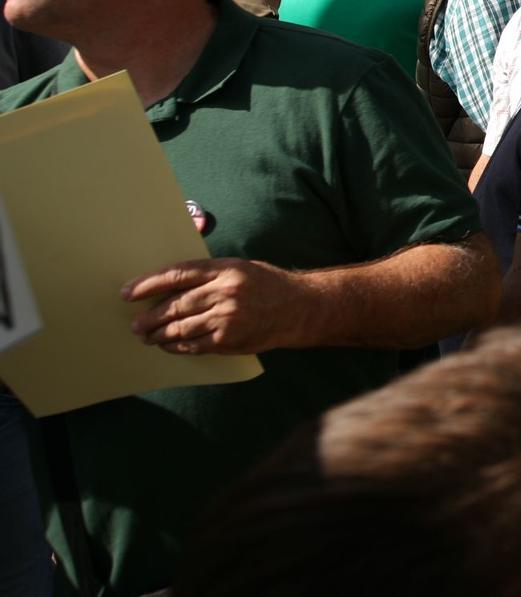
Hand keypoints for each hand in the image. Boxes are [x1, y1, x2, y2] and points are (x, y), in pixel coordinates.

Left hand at [124, 257, 302, 355]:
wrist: (298, 308)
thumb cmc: (266, 284)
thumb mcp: (239, 267)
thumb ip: (208, 275)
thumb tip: (167, 285)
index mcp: (225, 269)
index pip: (177, 274)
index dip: (148, 284)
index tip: (128, 292)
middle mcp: (225, 292)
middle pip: (175, 306)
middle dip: (150, 317)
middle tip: (136, 324)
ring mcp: (227, 318)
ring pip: (180, 328)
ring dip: (159, 335)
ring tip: (146, 336)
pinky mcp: (229, 339)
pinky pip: (194, 345)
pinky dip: (177, 346)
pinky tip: (168, 345)